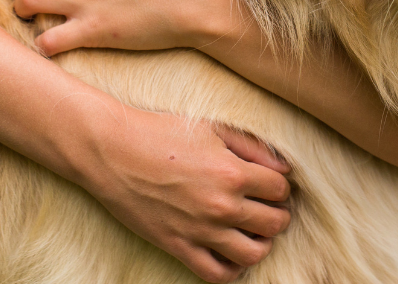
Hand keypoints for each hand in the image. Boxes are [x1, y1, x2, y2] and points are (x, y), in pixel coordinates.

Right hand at [69, 100, 291, 281]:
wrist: (112, 151)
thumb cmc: (161, 133)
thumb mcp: (212, 128)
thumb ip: (253, 147)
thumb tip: (285, 168)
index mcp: (232, 172)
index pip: (280, 189)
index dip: (279, 186)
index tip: (268, 184)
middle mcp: (221, 205)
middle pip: (275, 223)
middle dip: (277, 214)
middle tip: (265, 207)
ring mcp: (200, 230)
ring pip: (254, 254)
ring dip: (261, 243)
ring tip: (251, 231)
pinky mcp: (178, 246)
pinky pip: (217, 274)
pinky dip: (231, 269)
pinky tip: (229, 253)